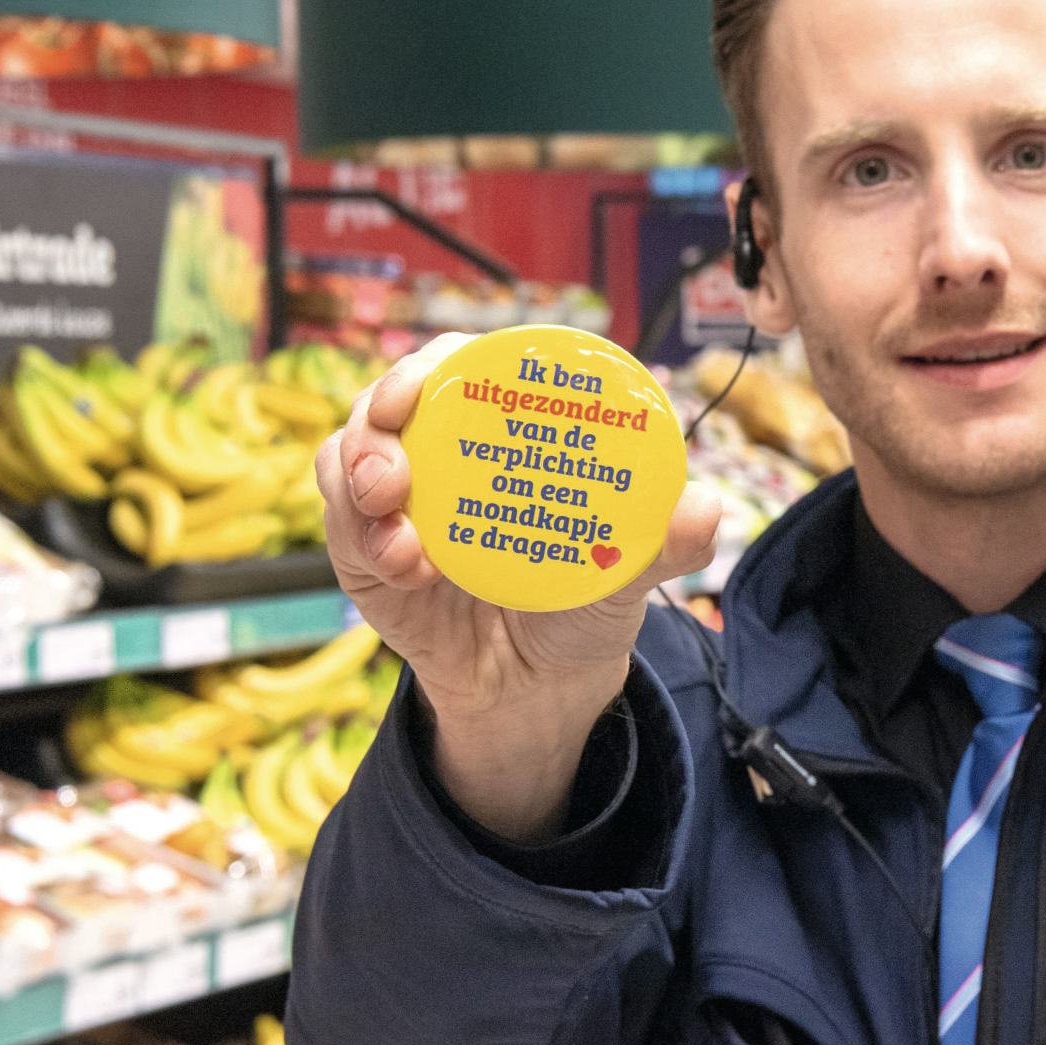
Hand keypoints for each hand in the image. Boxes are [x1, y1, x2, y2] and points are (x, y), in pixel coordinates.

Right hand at [319, 332, 722, 736]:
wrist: (537, 686)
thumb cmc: (581, 603)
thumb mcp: (628, 575)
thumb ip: (664, 544)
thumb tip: (706, 509)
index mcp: (503, 434)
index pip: (463, 366)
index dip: (442, 357)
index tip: (441, 370)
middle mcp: (442, 453)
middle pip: (390, 396)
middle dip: (383, 404)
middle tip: (397, 441)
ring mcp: (395, 500)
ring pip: (348, 449)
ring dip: (362, 468)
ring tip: (393, 509)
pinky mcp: (361, 551)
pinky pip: (339, 521)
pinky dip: (359, 533)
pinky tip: (405, 564)